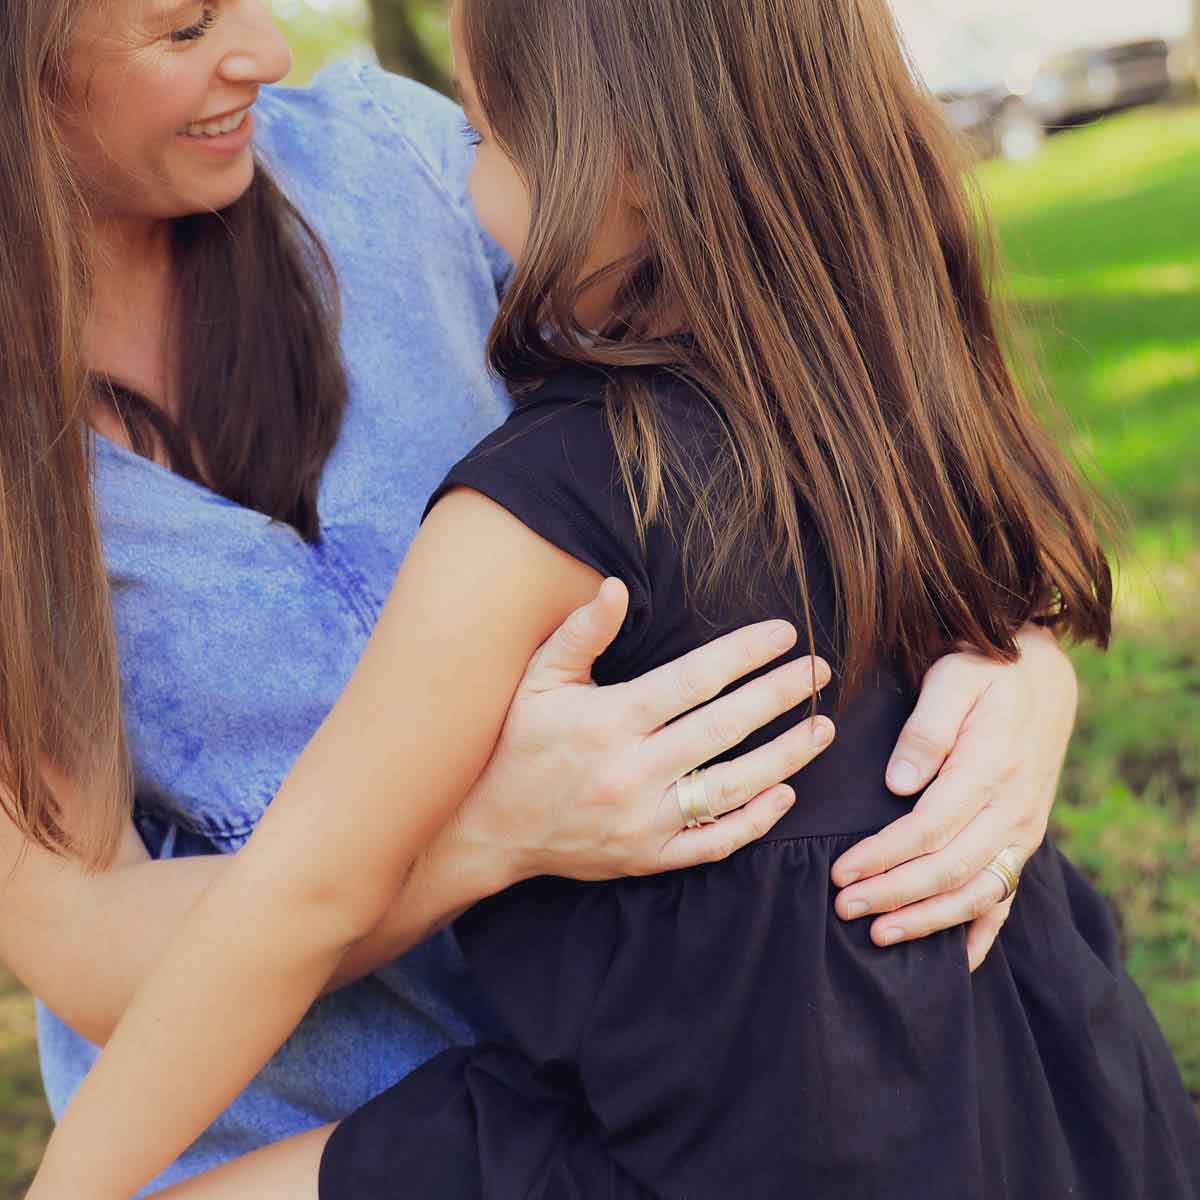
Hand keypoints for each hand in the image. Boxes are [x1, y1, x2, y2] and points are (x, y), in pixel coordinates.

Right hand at [453, 578, 834, 884]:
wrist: (489, 829)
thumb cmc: (518, 744)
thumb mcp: (538, 681)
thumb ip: (582, 633)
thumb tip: (618, 585)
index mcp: (609, 720)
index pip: (693, 680)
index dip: (745, 655)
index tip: (785, 635)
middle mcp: (632, 770)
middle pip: (724, 728)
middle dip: (779, 697)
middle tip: (820, 673)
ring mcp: (644, 820)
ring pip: (732, 787)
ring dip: (786, 757)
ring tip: (822, 729)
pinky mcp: (650, 856)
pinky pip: (714, 842)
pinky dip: (754, 820)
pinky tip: (785, 792)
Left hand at [831, 626, 1076, 969]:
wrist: (1043, 674)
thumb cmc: (985, 669)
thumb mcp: (954, 677)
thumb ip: (927, 730)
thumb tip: (898, 782)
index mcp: (990, 768)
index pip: (929, 829)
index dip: (883, 857)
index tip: (841, 871)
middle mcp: (1013, 809)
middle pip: (949, 868)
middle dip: (893, 894)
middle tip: (842, 907)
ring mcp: (1023, 830)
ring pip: (977, 892)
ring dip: (927, 920)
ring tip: (878, 935)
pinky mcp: (1024, 840)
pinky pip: (1007, 897)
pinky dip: (983, 932)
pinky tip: (957, 962)